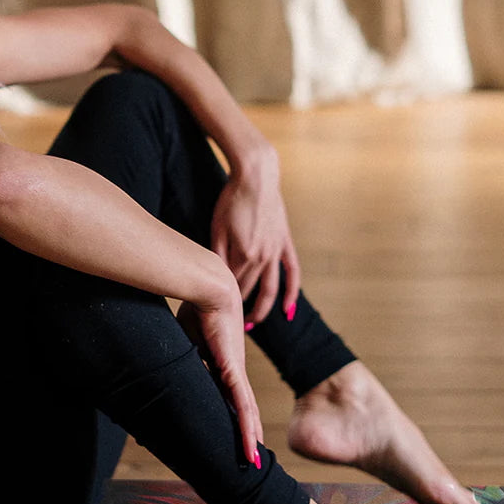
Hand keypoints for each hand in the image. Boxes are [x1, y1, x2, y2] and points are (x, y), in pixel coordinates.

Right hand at [177, 295, 263, 467]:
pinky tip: (253, 447)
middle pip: (239, 411)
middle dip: (241, 436)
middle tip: (246, 458)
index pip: (221, 398)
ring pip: (246, 414)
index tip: (212, 436)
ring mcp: (235, 373)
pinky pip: (242, 406)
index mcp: (221, 365)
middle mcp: (232, 372)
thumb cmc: (196, 306)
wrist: (210, 286)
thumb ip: (178, 355)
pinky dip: (247, 428)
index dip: (219, 418)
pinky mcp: (233, 371)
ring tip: (254, 462)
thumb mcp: (183, 339)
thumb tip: (152, 365)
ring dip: (249, 439)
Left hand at [211, 149, 300, 325]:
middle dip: (236, 308)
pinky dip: (292, 293)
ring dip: (262, 309)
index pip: (231, 286)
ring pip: (271, 289)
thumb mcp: (217, 228)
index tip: (212, 312)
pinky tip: (288, 311)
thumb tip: (218, 280)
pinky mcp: (285, 243)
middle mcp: (262, 257)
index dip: (222, 301)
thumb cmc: (231, 200)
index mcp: (242, 255)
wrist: (257, 178)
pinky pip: (292, 272)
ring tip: (253, 325)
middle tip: (226, 323)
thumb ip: (219, 256)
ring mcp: (276, 251)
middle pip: (247, 289)